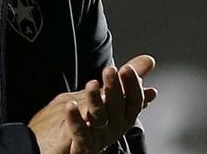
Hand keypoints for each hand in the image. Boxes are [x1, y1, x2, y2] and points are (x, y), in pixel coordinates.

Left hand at [28, 54, 156, 153]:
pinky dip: (75, 118)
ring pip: (100, 118)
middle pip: (117, 108)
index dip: (132, 86)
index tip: (128, 68)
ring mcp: (97, 138)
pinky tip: (70, 105)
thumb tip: (149, 61)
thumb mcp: (105, 96)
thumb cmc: (86, 120)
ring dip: (96, 100)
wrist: (58, 145)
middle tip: (111, 70)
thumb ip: (126, 81)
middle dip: (115, 89)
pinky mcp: (80, 146)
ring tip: (92, 84)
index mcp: (121, 116)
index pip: (134, 101)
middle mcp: (113, 128)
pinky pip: (79, 133)